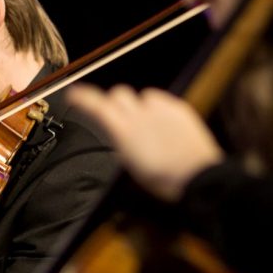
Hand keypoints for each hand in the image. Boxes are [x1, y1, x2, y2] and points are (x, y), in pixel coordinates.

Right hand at [69, 84, 223, 201]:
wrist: (198, 176)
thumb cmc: (164, 179)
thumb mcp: (132, 167)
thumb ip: (122, 144)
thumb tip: (120, 135)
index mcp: (124, 131)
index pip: (97, 105)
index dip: (83, 97)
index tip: (74, 93)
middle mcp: (140, 114)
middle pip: (119, 93)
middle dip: (114, 102)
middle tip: (119, 117)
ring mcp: (161, 109)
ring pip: (142, 95)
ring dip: (139, 106)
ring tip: (147, 124)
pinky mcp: (179, 108)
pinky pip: (162, 100)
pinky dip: (158, 109)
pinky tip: (164, 125)